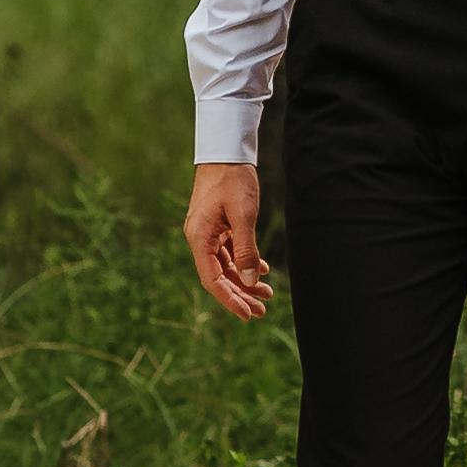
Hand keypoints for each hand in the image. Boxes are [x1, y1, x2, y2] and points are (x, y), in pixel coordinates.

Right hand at [184, 161, 274, 318]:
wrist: (225, 151)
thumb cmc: (233, 179)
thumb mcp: (243, 215)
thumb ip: (246, 249)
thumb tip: (250, 280)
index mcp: (200, 238)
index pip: (212, 280)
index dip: (230, 300)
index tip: (247, 315)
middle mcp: (199, 239)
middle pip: (218, 277)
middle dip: (240, 295)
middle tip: (261, 311)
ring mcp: (207, 233)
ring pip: (225, 266)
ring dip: (244, 280)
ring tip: (267, 294)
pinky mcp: (216, 226)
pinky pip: (228, 252)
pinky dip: (244, 262)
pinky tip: (262, 269)